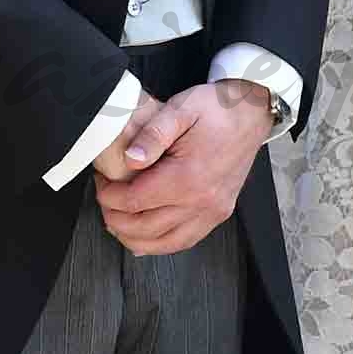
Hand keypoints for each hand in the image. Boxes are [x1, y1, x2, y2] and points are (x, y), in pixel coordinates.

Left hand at [93, 79, 272, 254]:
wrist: (250, 112)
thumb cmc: (216, 109)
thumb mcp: (180, 109)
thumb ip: (152, 134)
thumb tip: (129, 160)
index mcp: (188, 178)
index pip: (136, 201)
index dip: (110, 196)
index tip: (101, 183)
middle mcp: (202, 203)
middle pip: (146, 228)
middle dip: (116, 218)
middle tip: (104, 200)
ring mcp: (213, 212)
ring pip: (164, 242)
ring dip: (135, 238)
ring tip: (117, 221)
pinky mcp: (219, 213)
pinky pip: (185, 241)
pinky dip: (160, 244)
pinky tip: (145, 238)